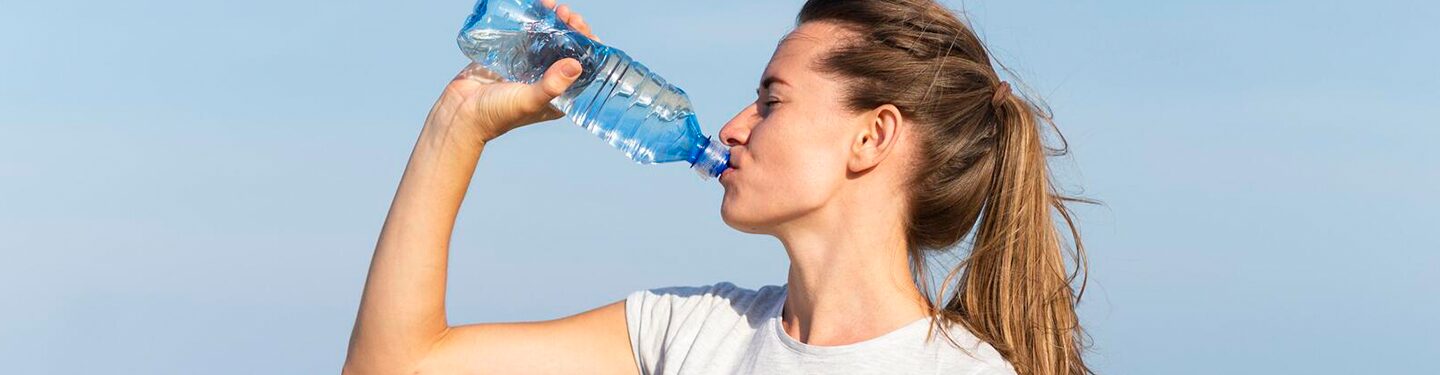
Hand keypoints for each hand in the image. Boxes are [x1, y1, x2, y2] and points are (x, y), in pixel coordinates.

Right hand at [424, 0, 602, 143]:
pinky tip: (536, 10)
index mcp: (560, 96)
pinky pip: (528, 37)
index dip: (588, 47)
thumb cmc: (495, 114)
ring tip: (554, 8)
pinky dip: (533, 22)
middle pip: (568, 50)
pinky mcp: (512, 58)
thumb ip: (551, 85)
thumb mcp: (528, 101)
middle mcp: (548, 81)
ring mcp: (530, 68)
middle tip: (567, 14)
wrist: (460, 113)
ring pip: (549, 40)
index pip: (584, 69)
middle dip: (571, 30)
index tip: (583, 29)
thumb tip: (576, 65)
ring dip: (554, 23)